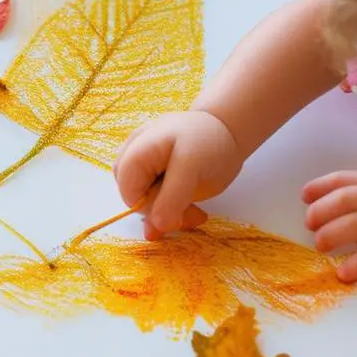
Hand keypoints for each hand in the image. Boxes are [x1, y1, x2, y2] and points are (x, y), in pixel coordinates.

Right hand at [112, 111, 241, 239]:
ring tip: (194, 210)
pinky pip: (153, 199)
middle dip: (163, 214)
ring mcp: (140, 166)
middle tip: (195, 215)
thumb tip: (155, 228)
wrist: (226, 127)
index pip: (130, 196)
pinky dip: (170, 207)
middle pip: (134, 199)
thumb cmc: (208, 142)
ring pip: (144, 202)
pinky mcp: (151, 174)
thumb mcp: (192, 169)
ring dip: (168, 213)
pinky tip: (189, 205)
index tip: (182, 216)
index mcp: (134, 153)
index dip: (153, 211)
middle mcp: (130, 159)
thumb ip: (172, 198)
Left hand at [302, 171, 356, 282]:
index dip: (320, 186)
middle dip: (320, 212)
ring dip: (330, 236)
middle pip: (344, 201)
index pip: (346, 179)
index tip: (304, 196)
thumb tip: (335, 198)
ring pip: (353, 226)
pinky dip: (353, 266)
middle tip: (310, 224)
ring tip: (321, 245)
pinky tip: (343, 273)